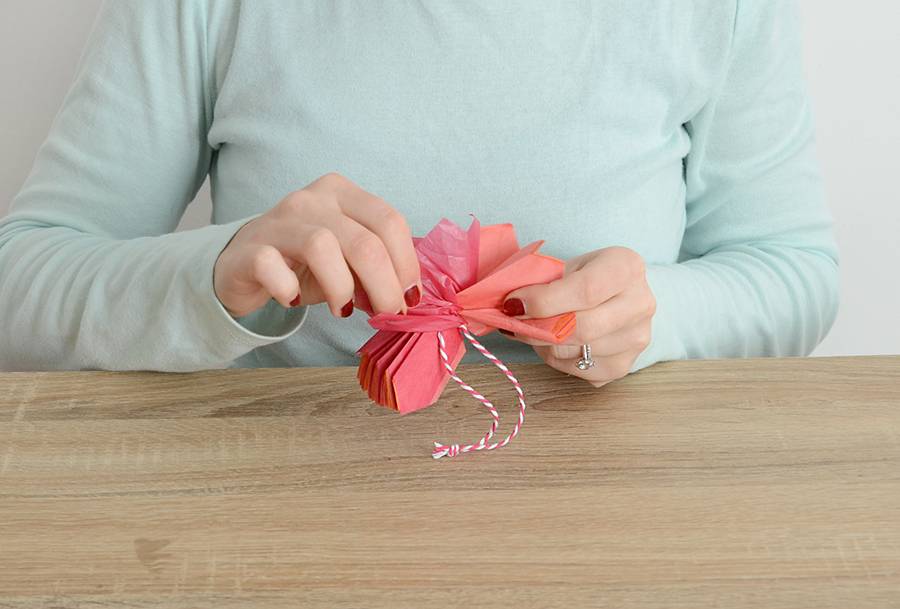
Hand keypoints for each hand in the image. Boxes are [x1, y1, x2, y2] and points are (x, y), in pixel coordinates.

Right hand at [214, 173, 420, 317]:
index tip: (409, 299)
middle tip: (386, 314)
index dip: (407, 265)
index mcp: (342, 194)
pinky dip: (287, 288)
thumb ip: (376, 265)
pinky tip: (292, 299)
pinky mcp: (249, 248)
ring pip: (322, 246)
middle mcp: (311, 199)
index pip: (390, 221)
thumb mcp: (347, 258)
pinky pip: (271, 265)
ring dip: (341, 288)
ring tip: (343, 310)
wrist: (243, 264)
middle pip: (364, 241)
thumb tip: (408, 296)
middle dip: (385, 287)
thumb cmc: (304, 263)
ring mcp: (278, 221)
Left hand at [500, 247, 655, 386]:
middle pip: (582, 328)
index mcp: (627, 267)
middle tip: (514, 321)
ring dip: (543, 344)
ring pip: (574, 353)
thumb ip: (541, 281)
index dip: (544, 301)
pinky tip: (554, 343)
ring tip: (537, 328)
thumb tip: (507, 306)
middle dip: (537, 327)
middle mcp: (641, 304)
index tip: (513, 303)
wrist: (619, 296)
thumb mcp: (567, 266)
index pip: (585, 290)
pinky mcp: (624, 366)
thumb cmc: (586, 276)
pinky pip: (576, 370)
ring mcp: (636, 339)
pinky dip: (556, 359)